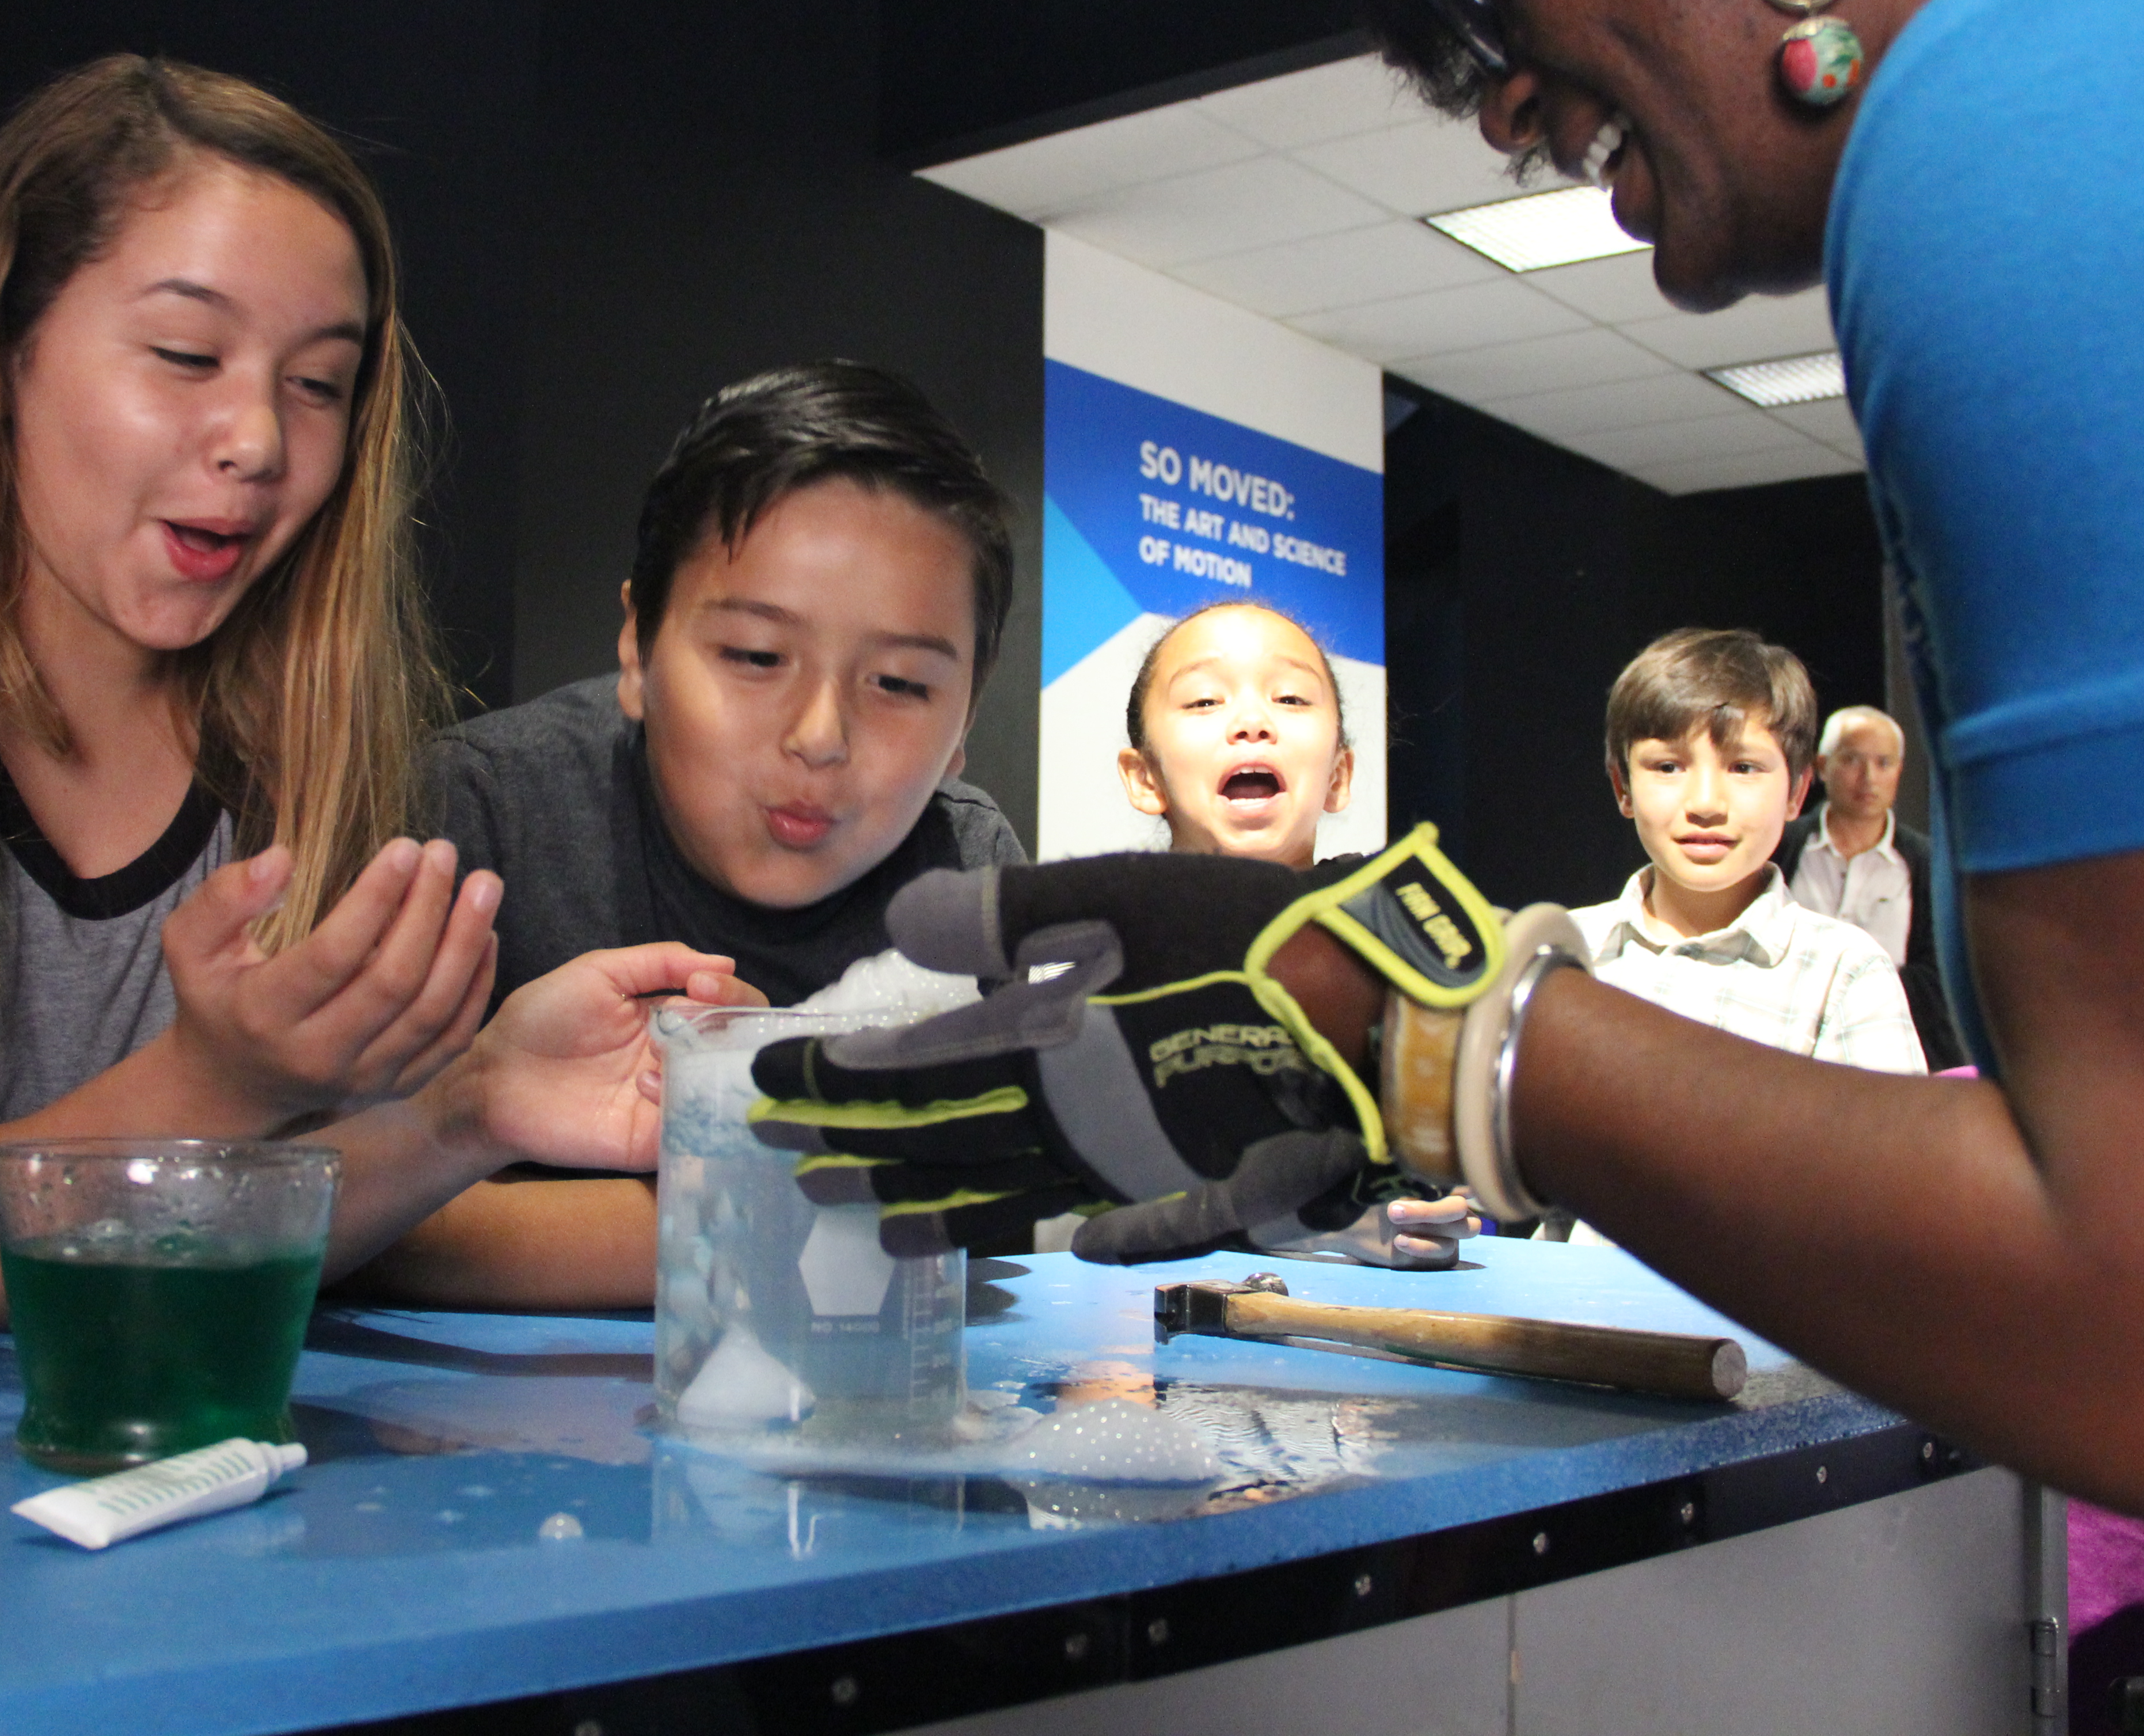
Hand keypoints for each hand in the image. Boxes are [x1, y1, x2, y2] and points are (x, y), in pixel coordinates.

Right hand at [160, 837, 500, 1117]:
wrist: (234, 1085)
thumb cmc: (217, 997)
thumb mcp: (190, 944)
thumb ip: (224, 899)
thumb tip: (282, 859)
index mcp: (265, 1016)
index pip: (333, 956)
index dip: (374, 899)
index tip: (404, 847)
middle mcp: (318, 1056)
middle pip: (393, 982)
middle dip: (428, 910)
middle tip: (445, 853)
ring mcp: (363, 1079)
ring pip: (432, 1013)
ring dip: (465, 943)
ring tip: (484, 885)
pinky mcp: (396, 1088)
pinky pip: (451, 1040)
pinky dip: (477, 987)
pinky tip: (488, 934)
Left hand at [437, 944, 752, 1172]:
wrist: (493, 1079)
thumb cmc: (539, 1020)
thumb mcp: (599, 972)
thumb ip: (659, 961)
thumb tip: (725, 963)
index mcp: (669, 1018)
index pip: (729, 1006)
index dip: (731, 994)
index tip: (703, 987)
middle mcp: (678, 1060)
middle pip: (741, 1048)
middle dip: (730, 1025)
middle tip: (693, 1016)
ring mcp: (668, 1102)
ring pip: (724, 1088)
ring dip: (704, 1064)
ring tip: (659, 1054)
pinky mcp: (651, 1141)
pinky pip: (692, 1129)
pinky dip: (681, 1106)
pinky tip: (643, 1088)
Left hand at [748, 825, 1527, 1261]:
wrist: (1371, 1025)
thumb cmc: (1242, 941)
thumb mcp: (1111, 896)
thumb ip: (1003, 915)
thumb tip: (904, 925)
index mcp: (1045, 1045)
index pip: (911, 1067)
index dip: (835, 1075)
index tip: (772, 1078)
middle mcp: (1067, 1120)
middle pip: (935, 1137)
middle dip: (851, 1141)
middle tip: (775, 1151)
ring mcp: (1119, 1169)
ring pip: (994, 1192)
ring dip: (918, 1201)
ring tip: (856, 1213)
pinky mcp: (1175, 1197)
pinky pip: (1082, 1226)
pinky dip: (1028, 1238)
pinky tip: (988, 1247)